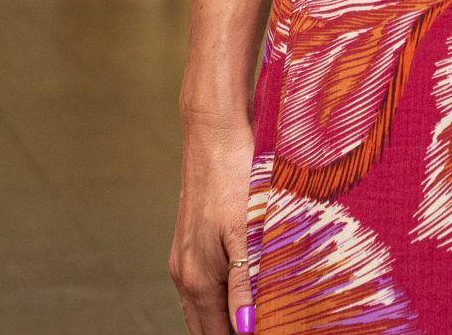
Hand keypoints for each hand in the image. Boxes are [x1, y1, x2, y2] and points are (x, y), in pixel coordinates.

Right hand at [170, 111, 254, 334]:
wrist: (214, 137)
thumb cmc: (235, 179)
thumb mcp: (247, 233)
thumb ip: (245, 283)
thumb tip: (246, 328)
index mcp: (197, 279)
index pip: (215, 334)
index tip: (269, 332)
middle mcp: (184, 273)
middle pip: (204, 327)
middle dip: (227, 334)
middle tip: (264, 327)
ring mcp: (183, 257)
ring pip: (200, 308)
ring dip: (222, 320)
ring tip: (255, 319)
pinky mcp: (189, 242)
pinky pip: (202, 286)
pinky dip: (218, 299)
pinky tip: (239, 292)